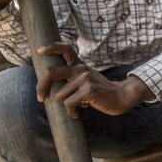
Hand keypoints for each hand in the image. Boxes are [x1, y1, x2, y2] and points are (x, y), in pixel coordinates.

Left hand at [35, 43, 152, 117]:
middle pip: (51, 73)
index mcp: (79, 65)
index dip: (51, 48)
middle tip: (40, 97)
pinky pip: (69, 104)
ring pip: (59, 95)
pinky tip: (78, 113)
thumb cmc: (101, 92)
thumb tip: (50, 87)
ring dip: (65, 105)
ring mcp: (84, 79)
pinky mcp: (88, 90)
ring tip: (77, 106)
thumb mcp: (87, 79)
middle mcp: (80, 69)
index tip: (39, 51)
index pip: (65, 49)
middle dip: (41, 86)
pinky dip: (72, 112)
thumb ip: (73, 77)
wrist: (122, 96)